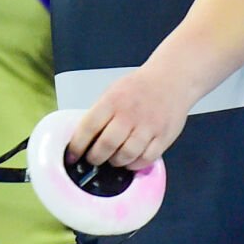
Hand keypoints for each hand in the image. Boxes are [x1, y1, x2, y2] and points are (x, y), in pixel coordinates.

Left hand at [66, 65, 194, 170]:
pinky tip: (130, 160)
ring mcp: (148, 126)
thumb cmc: (140, 87)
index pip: (88, 127)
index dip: (77, 145)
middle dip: (95, 158)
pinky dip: (135, 164)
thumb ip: (100, 113)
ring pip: (126, 156)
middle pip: (106, 146)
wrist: (171, 79)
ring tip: (113, 159)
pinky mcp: (163, 137)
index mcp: (113, 101)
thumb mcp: (113, 91)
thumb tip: (83, 137)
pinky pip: (145, 159)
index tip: (72, 155)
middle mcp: (130, 114)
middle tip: (93, 159)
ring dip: (115, 162)